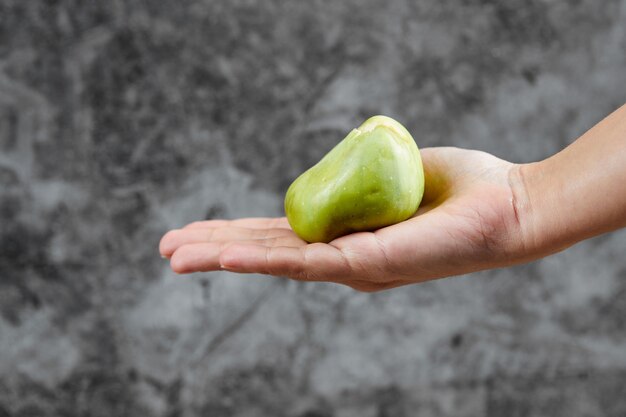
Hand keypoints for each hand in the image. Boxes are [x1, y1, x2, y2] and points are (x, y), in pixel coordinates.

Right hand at [159, 147, 528, 291]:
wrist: (509, 206)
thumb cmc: (459, 187)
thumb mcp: (393, 172)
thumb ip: (360, 176)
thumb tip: (340, 163)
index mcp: (347, 237)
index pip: (280, 236)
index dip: (237, 234)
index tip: (198, 231)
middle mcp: (344, 259)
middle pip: (267, 252)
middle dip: (215, 250)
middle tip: (166, 249)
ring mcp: (352, 266)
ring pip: (274, 262)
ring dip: (221, 258)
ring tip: (174, 257)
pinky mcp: (366, 266)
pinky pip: (304, 262)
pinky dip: (259, 261)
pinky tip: (222, 258)